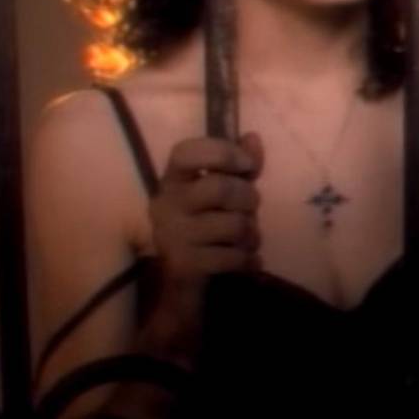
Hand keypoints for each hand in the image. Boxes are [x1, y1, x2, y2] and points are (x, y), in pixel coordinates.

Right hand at [149, 132, 264, 295]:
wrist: (182, 281)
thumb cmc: (208, 224)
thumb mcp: (226, 190)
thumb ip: (241, 164)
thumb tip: (252, 137)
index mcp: (173, 179)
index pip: (185, 152)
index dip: (222, 152)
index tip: (247, 164)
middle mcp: (165, 203)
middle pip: (219, 189)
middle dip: (249, 199)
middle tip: (252, 209)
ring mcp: (172, 235)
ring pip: (233, 225)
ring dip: (252, 233)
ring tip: (249, 238)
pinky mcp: (183, 265)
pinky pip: (231, 256)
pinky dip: (248, 259)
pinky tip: (249, 261)